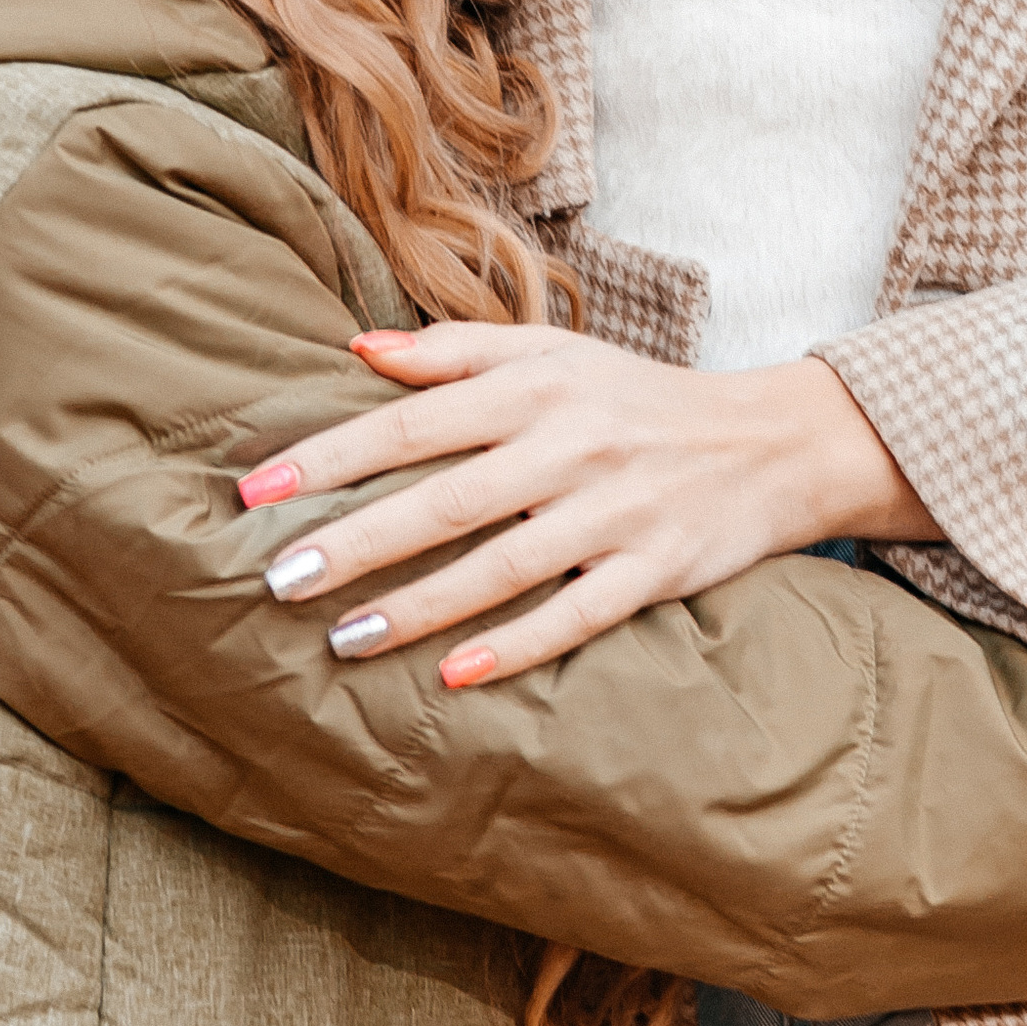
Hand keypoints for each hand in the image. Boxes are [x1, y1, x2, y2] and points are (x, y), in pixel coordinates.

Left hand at [236, 324, 940, 689]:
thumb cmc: (635, 397)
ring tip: (342, 638)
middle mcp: (570, 445)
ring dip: (419, 605)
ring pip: (503, 566)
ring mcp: (614, 512)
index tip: (257, 491)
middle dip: (356, 541)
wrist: (769, 442)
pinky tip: (456, 675)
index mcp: (535, 387)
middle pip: (446, 498)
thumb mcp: (554, 352)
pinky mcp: (654, 571)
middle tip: (276, 578)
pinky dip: (517, 646)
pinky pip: (576, 616)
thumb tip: (358, 350)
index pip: (416, 422)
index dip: (333, 456)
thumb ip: (455, 351)